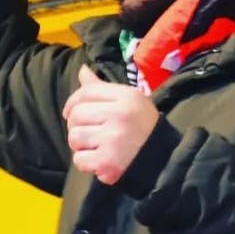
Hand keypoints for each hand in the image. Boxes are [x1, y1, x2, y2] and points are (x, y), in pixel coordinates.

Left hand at [63, 65, 160, 184]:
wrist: (165, 159)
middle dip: (77, 126)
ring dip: (80, 145)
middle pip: (76, 115)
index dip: (72, 102)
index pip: (86, 92)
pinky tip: (99, 161)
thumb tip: (82, 70)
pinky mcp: (107, 162)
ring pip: (74, 137)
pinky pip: (79, 159)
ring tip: (96, 147)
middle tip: (89, 134)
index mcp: (126, 97)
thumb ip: (102, 88)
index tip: (70, 112)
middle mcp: (120, 115)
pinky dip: (85, 163)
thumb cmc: (142, 127)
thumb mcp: (128, 101)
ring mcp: (113, 139)